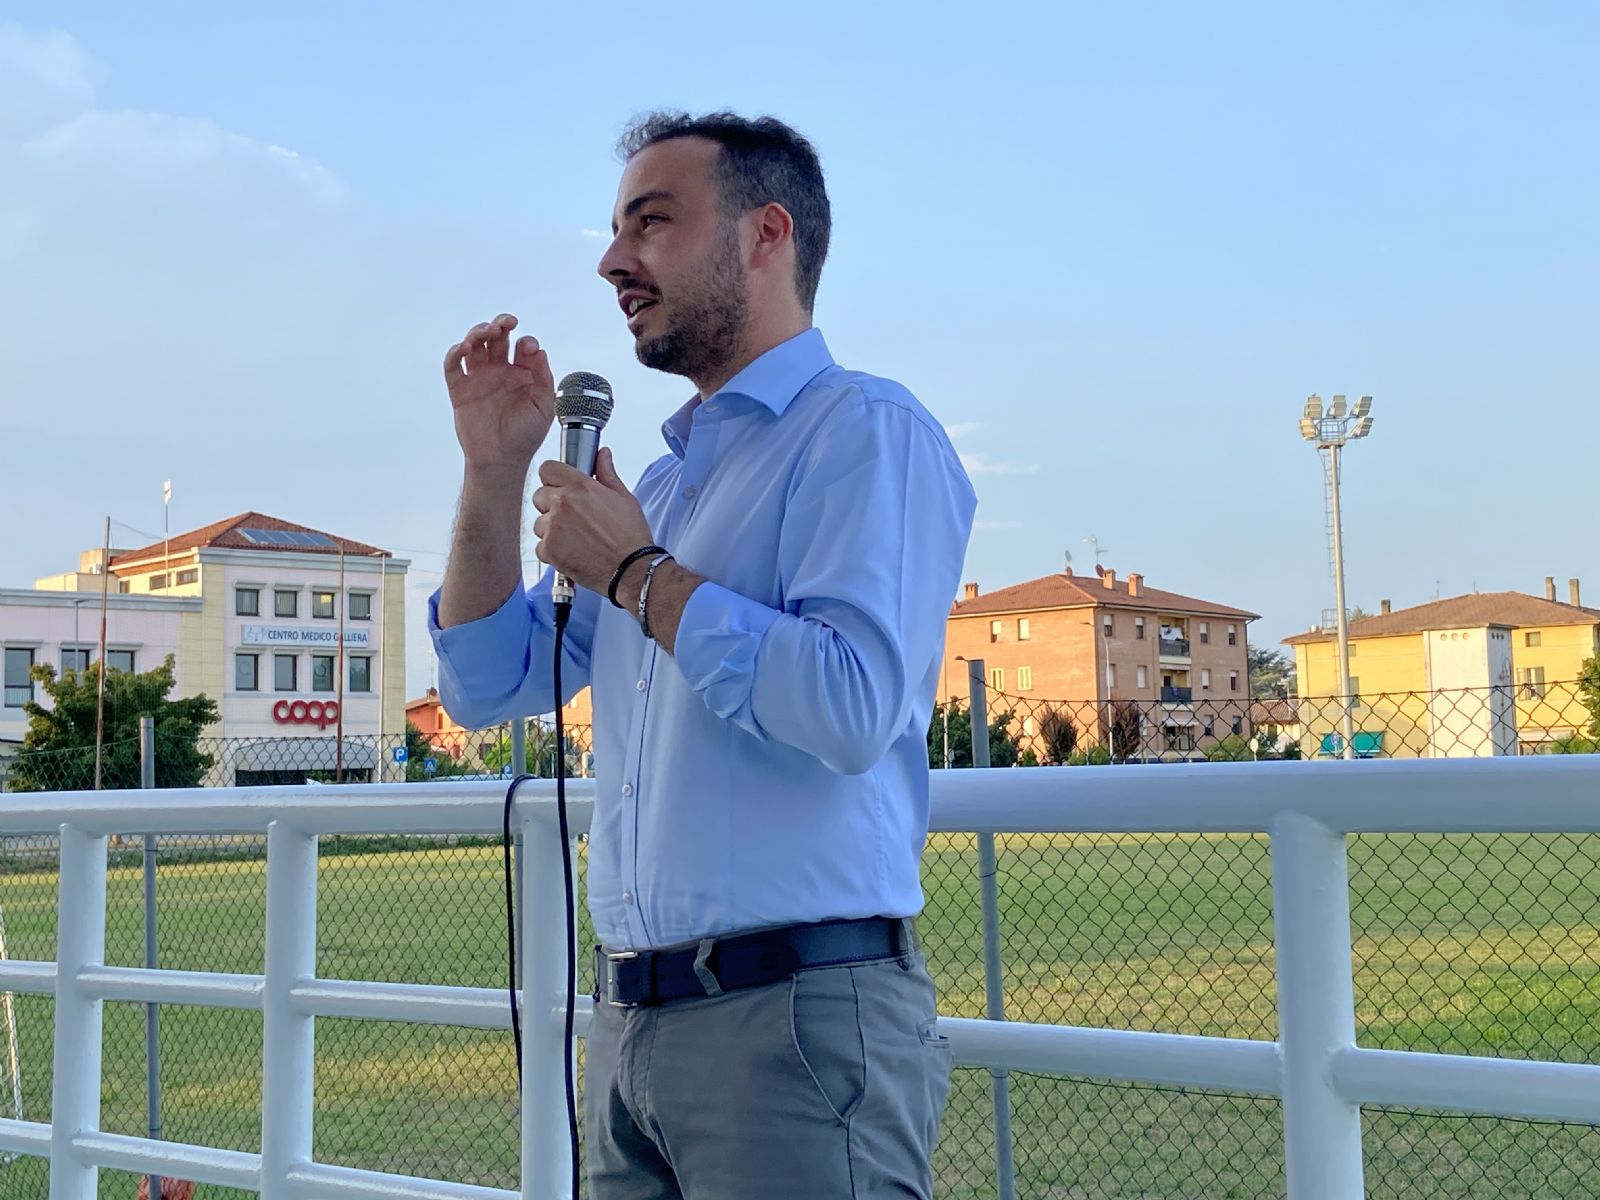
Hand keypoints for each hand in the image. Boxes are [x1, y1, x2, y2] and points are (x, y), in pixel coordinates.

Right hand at [443, 314, 554, 472]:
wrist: (501, 460)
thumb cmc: (524, 436)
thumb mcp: (543, 408)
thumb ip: (544, 380)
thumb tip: (540, 351)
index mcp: (522, 373)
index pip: (522, 347)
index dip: (525, 342)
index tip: (527, 348)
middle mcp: (500, 371)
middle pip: (496, 338)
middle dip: (500, 325)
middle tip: (506, 324)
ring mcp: (479, 378)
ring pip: (474, 345)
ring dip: (478, 333)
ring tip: (485, 333)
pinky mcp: (460, 389)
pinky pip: (453, 366)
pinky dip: (455, 353)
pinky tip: (464, 348)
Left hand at [531, 447, 655, 594]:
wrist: (631, 569)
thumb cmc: (630, 537)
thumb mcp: (624, 498)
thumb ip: (607, 474)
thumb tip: (602, 455)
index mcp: (580, 487)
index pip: (548, 469)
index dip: (554, 478)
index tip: (560, 486)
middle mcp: (563, 504)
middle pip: (540, 496)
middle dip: (552, 505)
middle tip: (572, 518)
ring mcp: (553, 527)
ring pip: (539, 522)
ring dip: (551, 529)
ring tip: (575, 538)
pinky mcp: (549, 550)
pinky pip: (540, 546)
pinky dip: (553, 551)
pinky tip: (572, 552)